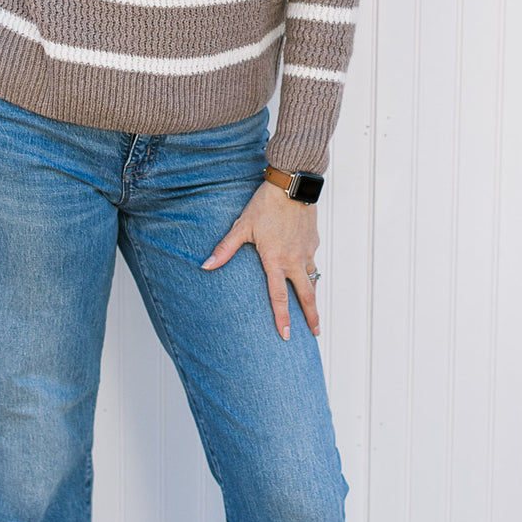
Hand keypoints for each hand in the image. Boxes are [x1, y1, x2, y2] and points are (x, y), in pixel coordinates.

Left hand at [200, 178, 320, 340]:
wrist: (292, 185)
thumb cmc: (264, 205)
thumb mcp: (242, 227)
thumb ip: (225, 249)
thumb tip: (205, 265)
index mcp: (275, 260)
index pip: (279, 296)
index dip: (282, 318)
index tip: (286, 335)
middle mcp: (294, 259)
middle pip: (306, 295)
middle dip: (312, 316)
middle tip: (315, 333)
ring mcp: (307, 251)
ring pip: (312, 279)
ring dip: (313, 295)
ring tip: (314, 310)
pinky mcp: (314, 241)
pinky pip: (313, 261)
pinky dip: (312, 272)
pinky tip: (308, 273)